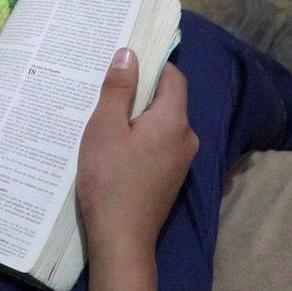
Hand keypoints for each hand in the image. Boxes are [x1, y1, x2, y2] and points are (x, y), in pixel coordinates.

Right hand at [78, 49, 197, 290]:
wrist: (121, 237)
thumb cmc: (109, 178)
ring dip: (137, 116)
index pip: (173, 77)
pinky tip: (114, 145)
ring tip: (104, 116)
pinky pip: (159, 144)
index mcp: (174, 120)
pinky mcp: (172, 177)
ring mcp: (182, 160)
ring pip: (161, 124)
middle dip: (139, 91)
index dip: (150, 64)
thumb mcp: (105, 127)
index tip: (123, 60)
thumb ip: (118, 89)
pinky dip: (140, 137)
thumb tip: (128, 53)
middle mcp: (187, 137)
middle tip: (106, 87)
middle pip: (167, 100)